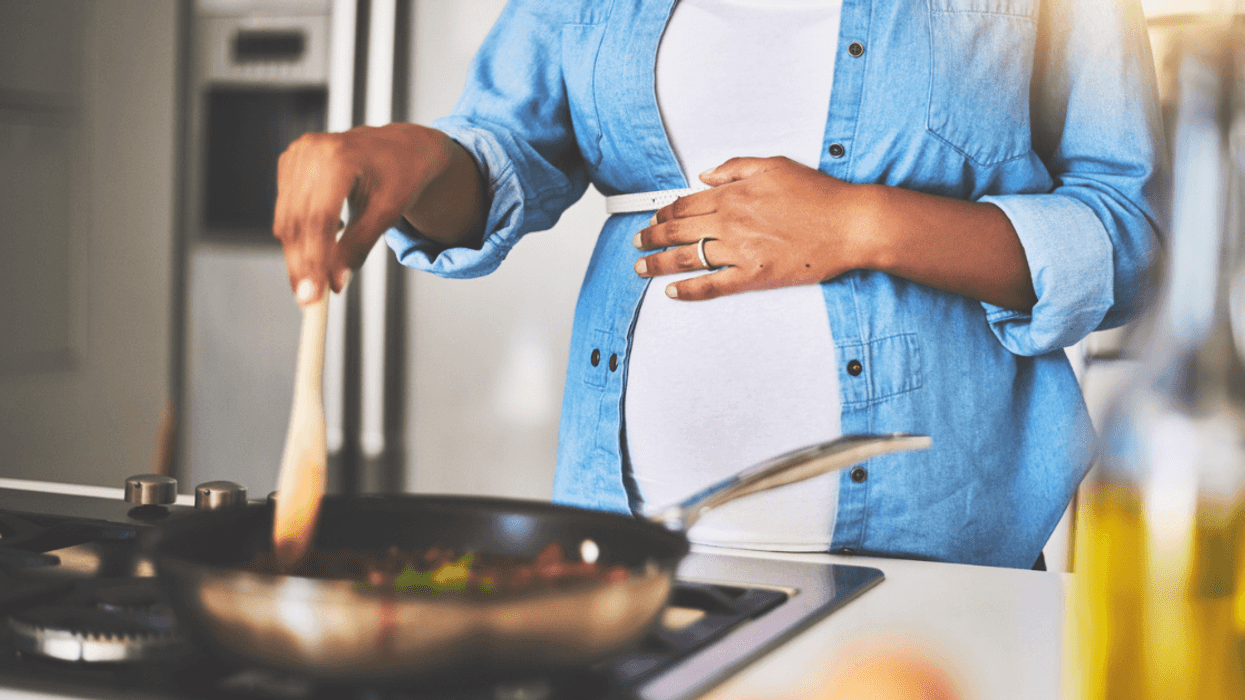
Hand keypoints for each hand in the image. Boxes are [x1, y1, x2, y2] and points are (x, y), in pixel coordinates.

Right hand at [273, 123, 482, 304]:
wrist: (401, 147)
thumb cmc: (401, 176)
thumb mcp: (387, 213)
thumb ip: (359, 247)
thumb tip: (335, 283)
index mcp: (340, 157)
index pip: (318, 218)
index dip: (313, 260)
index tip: (313, 295)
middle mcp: (312, 150)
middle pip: (297, 221)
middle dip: (301, 265)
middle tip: (308, 301)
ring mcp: (297, 153)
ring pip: (286, 218)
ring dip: (296, 255)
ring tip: (314, 283)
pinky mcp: (290, 162)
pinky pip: (286, 209)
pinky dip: (297, 235)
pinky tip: (321, 244)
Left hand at [632, 156, 872, 300]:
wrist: (849, 225)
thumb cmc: (818, 195)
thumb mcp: (774, 165)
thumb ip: (735, 168)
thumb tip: (706, 175)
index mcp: (733, 195)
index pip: (685, 204)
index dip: (663, 213)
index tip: (653, 218)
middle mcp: (730, 223)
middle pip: (677, 231)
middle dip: (650, 237)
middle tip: (637, 242)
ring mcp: (740, 251)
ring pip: (686, 258)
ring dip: (658, 263)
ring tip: (641, 266)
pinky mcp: (753, 276)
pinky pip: (711, 286)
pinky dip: (688, 290)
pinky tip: (671, 291)